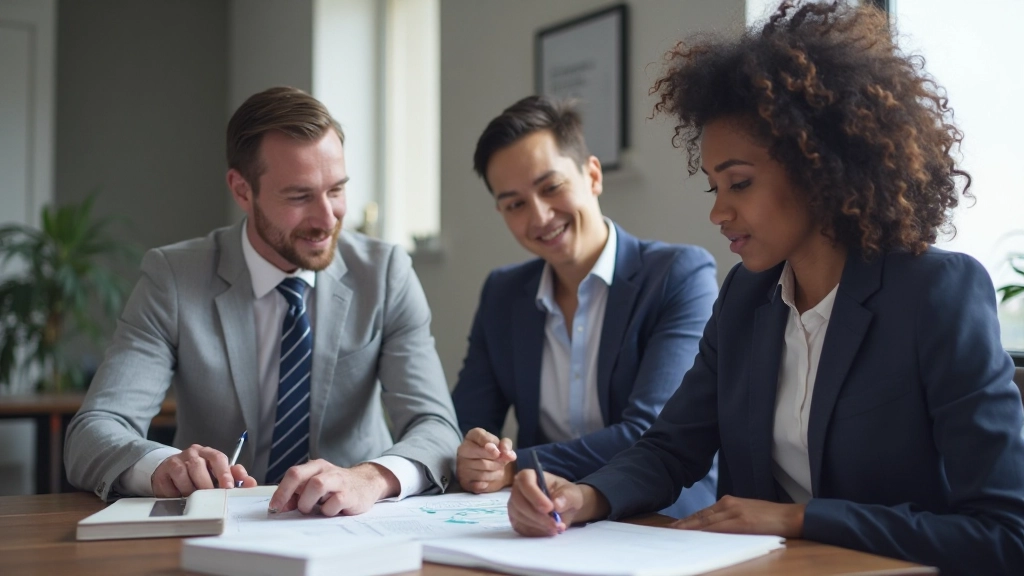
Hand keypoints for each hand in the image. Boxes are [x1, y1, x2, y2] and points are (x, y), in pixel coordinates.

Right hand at [151, 444, 256, 496]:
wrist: (171, 471)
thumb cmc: (200, 474)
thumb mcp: (218, 473)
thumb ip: (235, 477)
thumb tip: (251, 483)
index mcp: (208, 453)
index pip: (218, 458)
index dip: (224, 473)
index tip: (228, 487)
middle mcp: (192, 454)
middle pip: (198, 467)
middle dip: (205, 485)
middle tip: (210, 498)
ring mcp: (175, 462)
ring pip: (183, 474)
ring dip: (189, 490)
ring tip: (193, 498)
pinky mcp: (162, 473)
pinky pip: (169, 485)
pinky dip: (176, 493)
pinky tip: (179, 496)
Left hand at [268, 460, 399, 516]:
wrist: (367, 483)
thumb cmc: (337, 486)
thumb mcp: (316, 486)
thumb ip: (298, 494)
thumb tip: (280, 507)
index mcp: (316, 466)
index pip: (293, 474)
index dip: (281, 492)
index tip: (274, 507)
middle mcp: (326, 470)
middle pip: (300, 476)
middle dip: (289, 495)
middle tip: (292, 509)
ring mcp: (339, 481)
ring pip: (317, 485)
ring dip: (308, 503)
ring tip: (314, 509)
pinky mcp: (350, 495)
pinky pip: (333, 504)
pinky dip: (327, 511)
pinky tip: (331, 510)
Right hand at [457, 428, 516, 492]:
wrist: (486, 465)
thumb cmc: (493, 452)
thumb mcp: (501, 444)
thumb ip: (506, 446)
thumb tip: (510, 456)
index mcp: (472, 436)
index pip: (479, 437)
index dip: (491, 446)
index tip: (498, 453)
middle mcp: (463, 450)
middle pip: (483, 460)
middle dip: (497, 463)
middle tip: (502, 462)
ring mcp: (461, 466)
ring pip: (482, 474)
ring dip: (495, 473)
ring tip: (498, 469)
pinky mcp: (464, 481)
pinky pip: (479, 485)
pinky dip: (488, 483)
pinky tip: (490, 478)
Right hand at [508, 469, 608, 536]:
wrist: (563, 508)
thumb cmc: (565, 496)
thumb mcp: (572, 493)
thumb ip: (566, 497)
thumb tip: (557, 504)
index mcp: (529, 476)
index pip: (525, 482)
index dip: (535, 496)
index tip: (549, 508)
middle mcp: (517, 490)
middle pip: (520, 503)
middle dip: (538, 516)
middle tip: (556, 524)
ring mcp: (514, 506)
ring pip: (520, 518)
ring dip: (539, 526)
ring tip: (557, 527)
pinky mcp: (516, 521)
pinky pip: (522, 529)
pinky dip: (537, 532)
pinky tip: (549, 530)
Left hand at [671, 495, 804, 537]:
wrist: (791, 516)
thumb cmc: (771, 518)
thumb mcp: (746, 514)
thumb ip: (729, 519)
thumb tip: (713, 529)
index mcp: (729, 501)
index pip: (703, 512)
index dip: (688, 520)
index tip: (675, 526)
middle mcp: (729, 504)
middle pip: (700, 516)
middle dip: (683, 524)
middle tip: (668, 531)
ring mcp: (734, 512)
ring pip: (706, 521)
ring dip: (689, 528)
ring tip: (675, 534)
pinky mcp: (742, 522)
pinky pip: (718, 528)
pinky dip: (704, 532)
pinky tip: (695, 537)